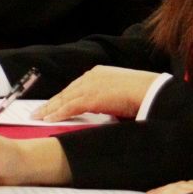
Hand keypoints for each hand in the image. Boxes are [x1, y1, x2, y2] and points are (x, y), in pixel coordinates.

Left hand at [34, 66, 164, 121]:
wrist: (154, 92)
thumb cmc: (144, 94)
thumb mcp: (122, 93)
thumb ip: (109, 98)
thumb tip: (103, 109)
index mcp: (100, 73)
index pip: (75, 87)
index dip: (62, 97)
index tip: (52, 105)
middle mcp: (92, 76)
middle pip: (66, 92)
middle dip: (52, 103)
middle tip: (38, 112)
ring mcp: (91, 86)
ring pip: (64, 99)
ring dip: (50, 109)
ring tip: (38, 117)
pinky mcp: (92, 97)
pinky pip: (70, 107)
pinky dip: (58, 114)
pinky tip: (49, 120)